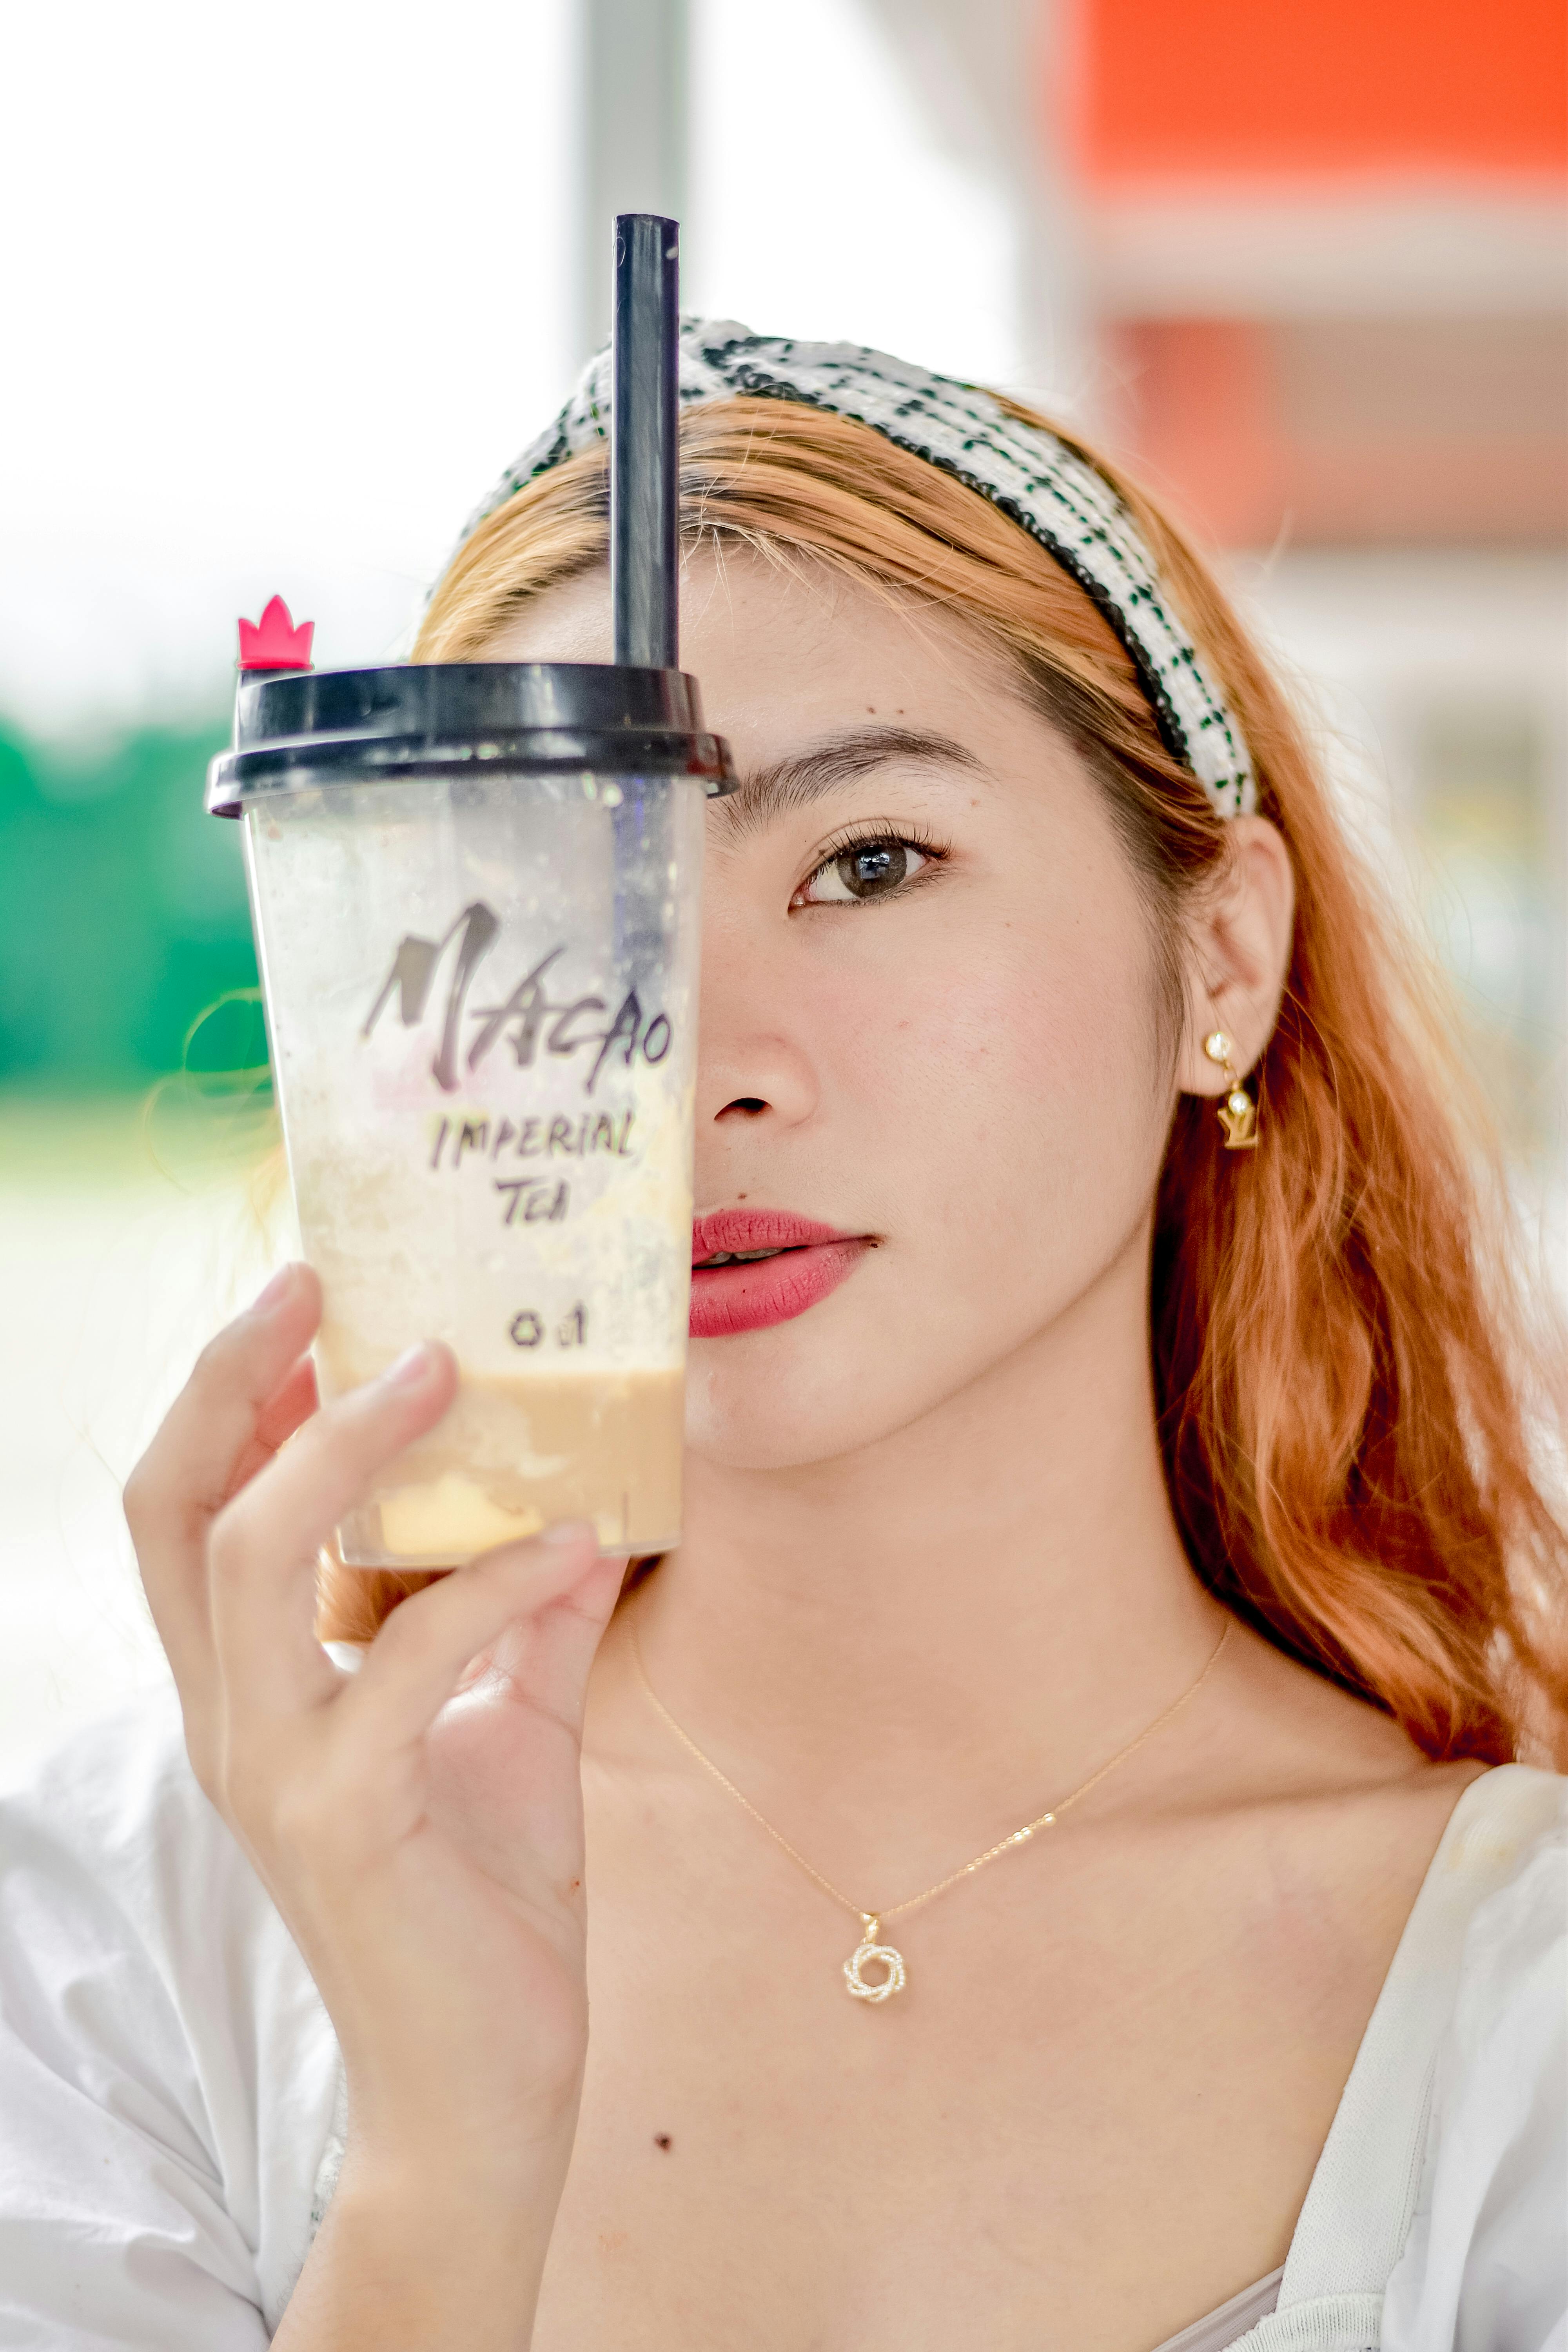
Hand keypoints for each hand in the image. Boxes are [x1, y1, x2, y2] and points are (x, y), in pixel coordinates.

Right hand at [124, 1263, 623, 2207]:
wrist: (490, 2087)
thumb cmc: (487, 1907)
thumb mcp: (513, 1729)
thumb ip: (528, 1623)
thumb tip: (584, 1510)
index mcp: (255, 1692)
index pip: (188, 1514)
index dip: (225, 1398)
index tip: (302, 1298)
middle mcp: (236, 1721)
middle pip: (174, 1510)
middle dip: (231, 1382)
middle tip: (316, 1282)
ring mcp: (276, 1772)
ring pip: (252, 1562)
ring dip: (348, 1450)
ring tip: (450, 1368)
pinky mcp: (346, 1821)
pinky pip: (406, 1660)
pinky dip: (498, 1585)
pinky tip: (587, 1545)